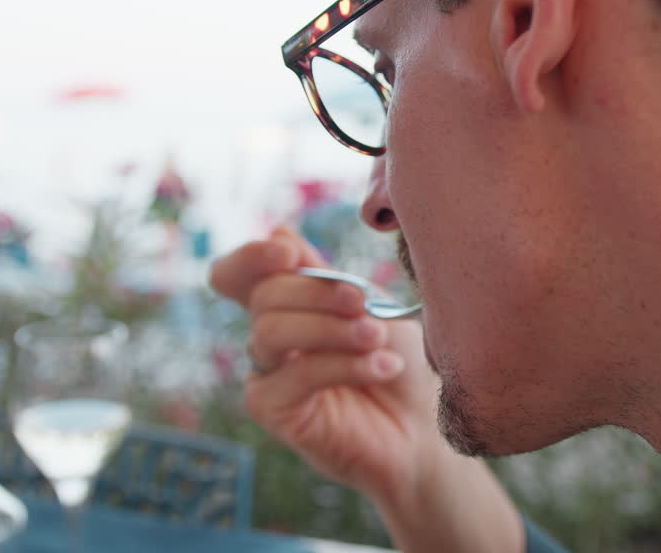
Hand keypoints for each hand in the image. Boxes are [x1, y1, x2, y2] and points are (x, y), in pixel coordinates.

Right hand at [210, 227, 440, 501]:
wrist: (423, 426)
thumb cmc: (397, 359)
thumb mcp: (368, 305)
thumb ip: (323, 274)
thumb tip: (279, 234)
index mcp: (285, 303)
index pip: (237, 274)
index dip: (250, 258)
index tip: (288, 253)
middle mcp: (267, 336)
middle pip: (264, 295)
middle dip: (317, 291)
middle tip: (364, 302)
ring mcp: (266, 374)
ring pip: (271, 331)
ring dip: (331, 328)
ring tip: (377, 338)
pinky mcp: (273, 411)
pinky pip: (294, 375)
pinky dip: (344, 365)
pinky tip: (384, 367)